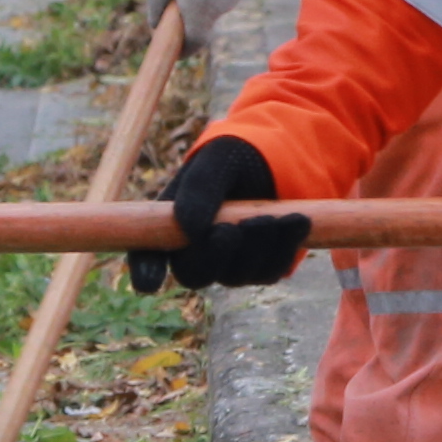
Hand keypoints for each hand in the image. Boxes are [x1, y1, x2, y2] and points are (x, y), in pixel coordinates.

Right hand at [131, 132, 307, 291]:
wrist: (279, 161)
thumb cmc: (235, 157)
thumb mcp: (217, 160)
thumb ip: (200, 188)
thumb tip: (190, 228)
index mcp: (170, 223)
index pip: (146, 254)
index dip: (144, 270)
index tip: (148, 284)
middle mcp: (196, 251)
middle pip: (194, 275)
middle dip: (214, 255)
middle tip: (232, 231)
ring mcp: (230, 264)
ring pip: (236, 276)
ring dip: (257, 247)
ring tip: (273, 216)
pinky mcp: (262, 267)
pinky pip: (270, 271)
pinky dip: (284, 247)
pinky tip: (297, 220)